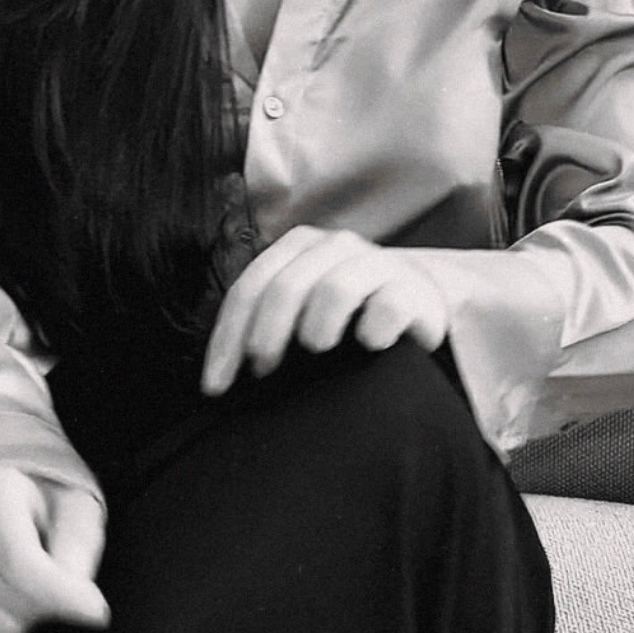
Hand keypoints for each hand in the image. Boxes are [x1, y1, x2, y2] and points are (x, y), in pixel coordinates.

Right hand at [0, 466, 108, 632]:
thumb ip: (79, 547)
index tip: (97, 612)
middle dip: (49, 606)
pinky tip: (9, 606)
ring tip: (31, 587)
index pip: (21, 563)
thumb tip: (81, 602)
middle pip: (12, 603)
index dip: (62, 595)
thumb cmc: (44, 493)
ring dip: (25, 624)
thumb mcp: (76, 502)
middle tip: (59, 580)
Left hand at [201, 225, 447, 395]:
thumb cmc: (348, 312)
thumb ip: (268, 318)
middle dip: (266, 334)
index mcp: (300, 248)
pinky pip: (387, 306)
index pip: (251, 287)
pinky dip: (372, 329)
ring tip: (316, 348)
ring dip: (316, 327)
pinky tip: (368, 345)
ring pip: (333, 290)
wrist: (417, 301)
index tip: (216, 385)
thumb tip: (221, 372)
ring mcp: (375, 263)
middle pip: (286, 288)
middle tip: (262, 372)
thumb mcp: (304, 305)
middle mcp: (334, 247)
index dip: (228, 336)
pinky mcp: (411, 289)